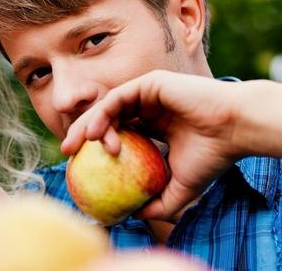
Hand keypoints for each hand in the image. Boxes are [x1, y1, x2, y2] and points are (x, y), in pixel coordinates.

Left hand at [61, 70, 243, 220]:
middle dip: (82, 133)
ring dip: (90, 126)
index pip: (117, 132)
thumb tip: (133, 216)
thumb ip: (157, 202)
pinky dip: (102, 115)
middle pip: (106, 118)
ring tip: (78, 146)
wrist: (234, 131)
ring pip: (107, 107)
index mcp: (154, 125)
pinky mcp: (148, 83)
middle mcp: (148, 107)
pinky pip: (116, 99)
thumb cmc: (212, 158)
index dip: (96, 145)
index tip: (78, 163)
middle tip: (66, 152)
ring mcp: (147, 93)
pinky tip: (95, 134)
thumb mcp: (180, 188)